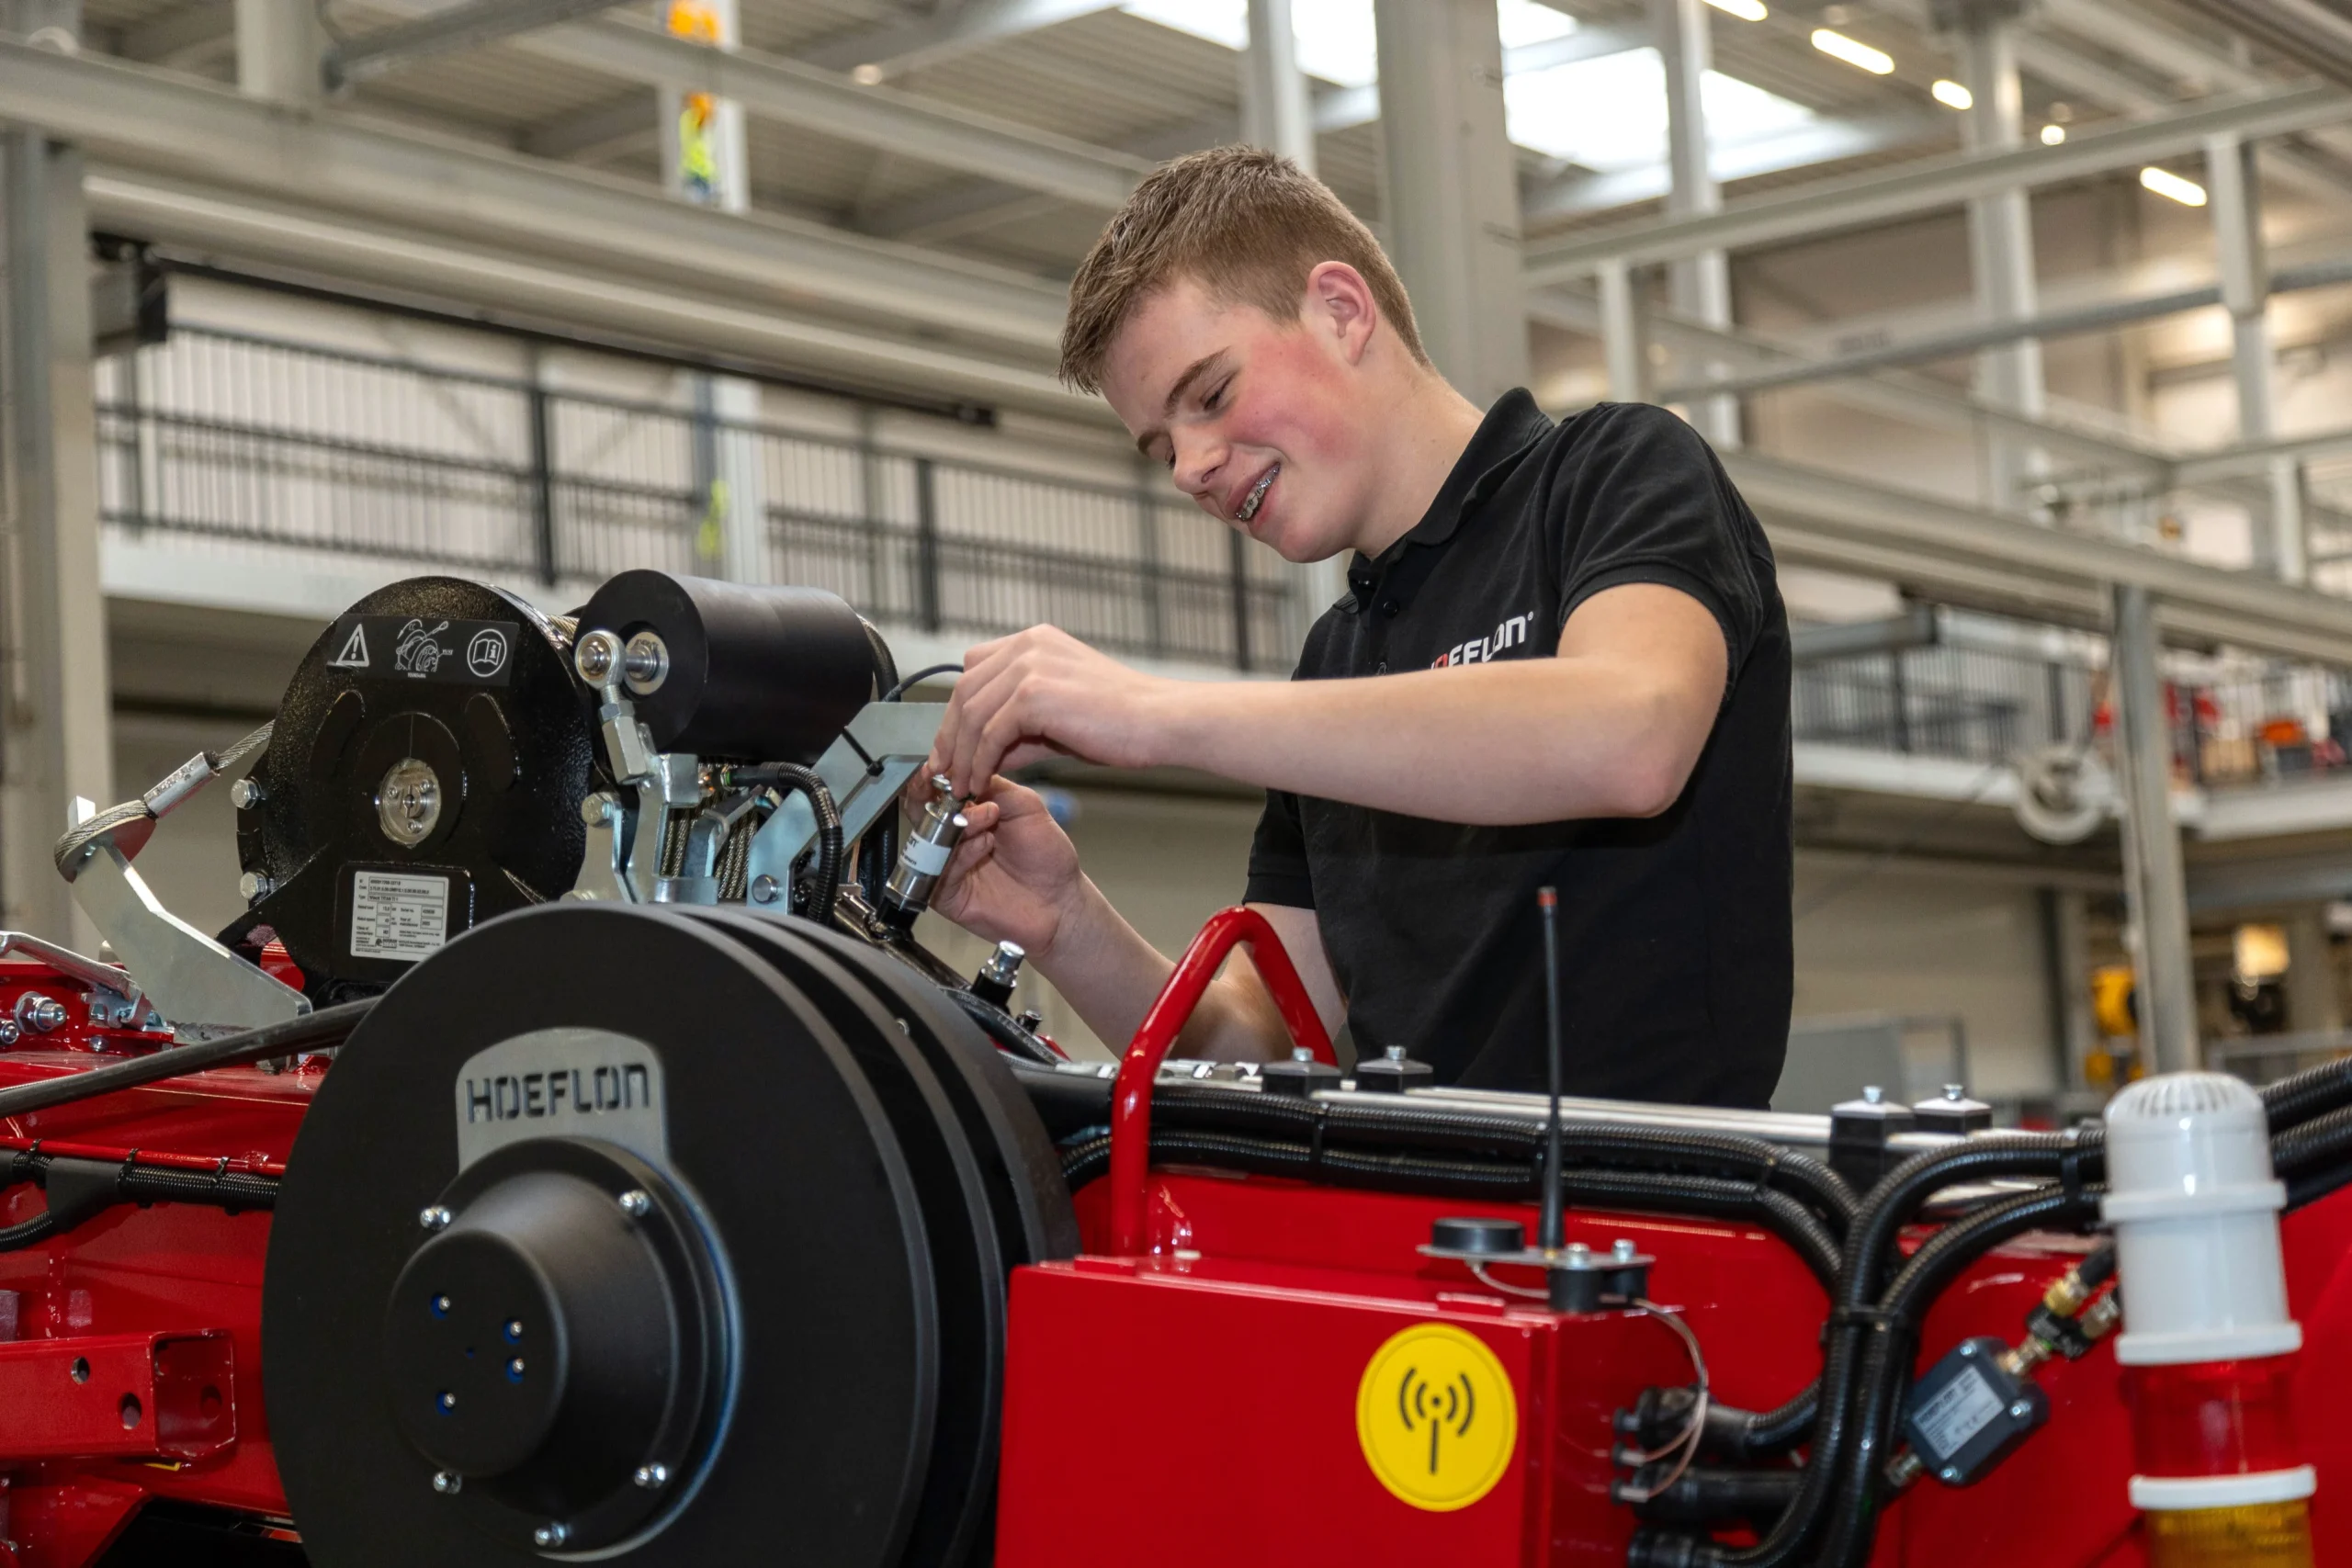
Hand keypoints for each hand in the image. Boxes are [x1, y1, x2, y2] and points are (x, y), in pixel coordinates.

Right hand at [923, 776, 1088, 963]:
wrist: (1061, 900)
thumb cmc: (1046, 856)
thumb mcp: (1025, 806)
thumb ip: (994, 786)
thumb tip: (963, 772)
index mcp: (968, 814)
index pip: (938, 791)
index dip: (934, 778)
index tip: (938, 767)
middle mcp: (953, 839)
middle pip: (921, 814)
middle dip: (931, 797)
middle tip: (949, 789)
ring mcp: (948, 867)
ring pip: (928, 841)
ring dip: (957, 824)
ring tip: (987, 818)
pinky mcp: (947, 895)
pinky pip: (938, 872)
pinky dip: (962, 854)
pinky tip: (985, 845)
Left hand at [930, 626, 1182, 795]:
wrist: (1160, 722)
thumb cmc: (1122, 722)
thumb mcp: (1058, 718)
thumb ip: (1018, 729)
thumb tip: (982, 756)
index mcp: (1034, 641)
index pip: (974, 671)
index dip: (958, 711)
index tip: (953, 747)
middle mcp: (1027, 645)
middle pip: (965, 690)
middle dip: (950, 736)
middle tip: (945, 772)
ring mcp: (1029, 665)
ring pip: (971, 713)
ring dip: (960, 755)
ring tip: (959, 785)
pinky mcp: (1034, 693)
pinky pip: (989, 731)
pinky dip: (978, 761)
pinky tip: (981, 781)